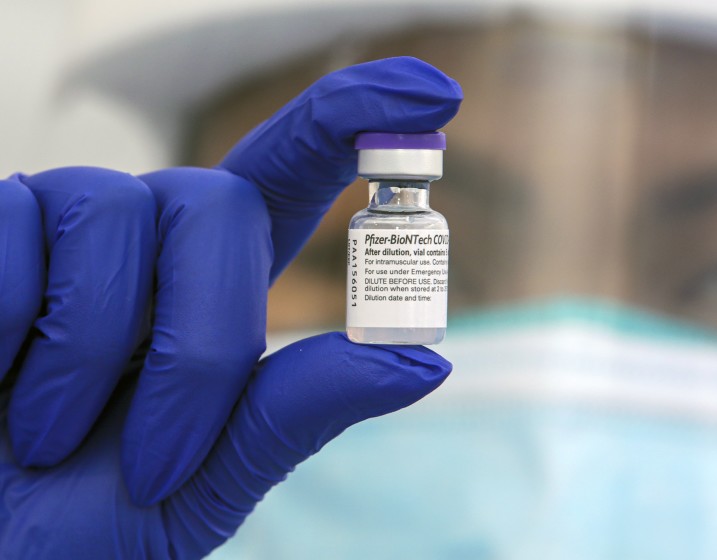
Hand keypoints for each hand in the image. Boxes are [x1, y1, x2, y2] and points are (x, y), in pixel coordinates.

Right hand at [0, 57, 461, 558]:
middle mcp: (152, 240)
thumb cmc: (87, 518)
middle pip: (219, 203)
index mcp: (216, 291)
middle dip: (198, 342)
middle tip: (153, 462)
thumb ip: (297, 413)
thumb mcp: (207, 481)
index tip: (434, 95)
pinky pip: (14, 221)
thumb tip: (425, 360)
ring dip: (88, 351)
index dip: (354, 122)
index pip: (293, 177)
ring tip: (45, 436)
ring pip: (116, 209)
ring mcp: (67, 224)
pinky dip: (6, 322)